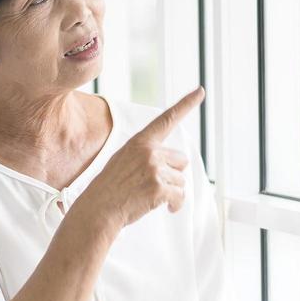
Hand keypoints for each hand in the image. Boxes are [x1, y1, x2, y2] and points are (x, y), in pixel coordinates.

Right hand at [76, 87, 204, 229]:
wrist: (98, 209)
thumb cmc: (110, 188)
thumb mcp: (123, 160)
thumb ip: (146, 154)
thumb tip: (174, 163)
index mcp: (140, 142)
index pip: (166, 119)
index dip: (186, 104)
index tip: (200, 91)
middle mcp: (149, 152)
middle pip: (181, 161)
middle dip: (173, 174)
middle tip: (152, 184)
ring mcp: (154, 170)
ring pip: (181, 181)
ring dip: (171, 191)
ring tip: (150, 197)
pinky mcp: (159, 189)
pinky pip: (180, 196)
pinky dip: (176, 205)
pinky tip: (167, 208)